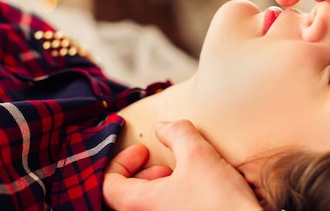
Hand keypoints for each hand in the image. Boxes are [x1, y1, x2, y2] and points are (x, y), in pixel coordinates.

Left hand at [103, 120, 261, 210]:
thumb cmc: (221, 203)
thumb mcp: (199, 155)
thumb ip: (177, 133)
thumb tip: (164, 127)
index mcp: (140, 205)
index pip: (109, 184)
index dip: (122, 161)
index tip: (143, 151)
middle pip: (125, 197)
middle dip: (142, 175)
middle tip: (162, 166)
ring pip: (146, 206)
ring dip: (158, 188)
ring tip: (182, 178)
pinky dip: (171, 200)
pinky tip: (196, 194)